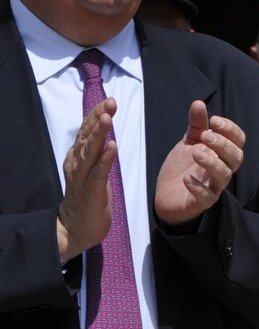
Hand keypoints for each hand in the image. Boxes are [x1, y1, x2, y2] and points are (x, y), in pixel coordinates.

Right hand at [56, 96, 118, 262]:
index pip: (87, 132)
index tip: (108, 100)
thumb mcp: (91, 170)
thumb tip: (103, 134)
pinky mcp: (91, 191)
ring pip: (91, 151)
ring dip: (99, 134)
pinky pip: (99, 173)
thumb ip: (95, 153)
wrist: (76, 228)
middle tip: (110, 101)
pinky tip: (113, 146)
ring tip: (108, 117)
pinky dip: (106, 159)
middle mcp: (77, 164)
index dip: (96, 115)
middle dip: (98, 117)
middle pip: (88, 137)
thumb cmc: (88, 198)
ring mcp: (83, 178)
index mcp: (77, 157)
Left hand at [155, 101, 243, 226]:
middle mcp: (222, 169)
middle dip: (223, 145)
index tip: (214, 121)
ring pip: (224, 176)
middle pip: (236, 157)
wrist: (166, 195)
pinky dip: (198, 188)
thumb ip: (196, 125)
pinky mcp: (201, 203)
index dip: (230, 130)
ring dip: (213, 163)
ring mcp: (213, 187)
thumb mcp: (189, 142)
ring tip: (196, 153)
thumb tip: (199, 103)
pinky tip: (186, 179)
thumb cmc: (183, 167)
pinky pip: (207, 197)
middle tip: (206, 136)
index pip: (238, 141)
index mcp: (222, 154)